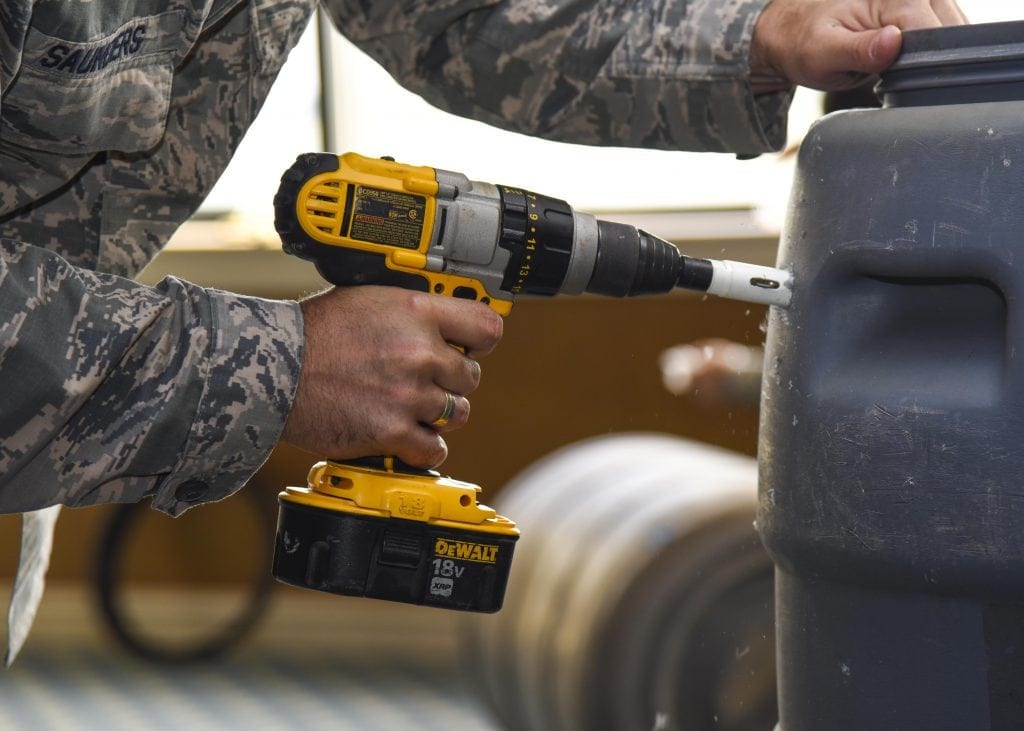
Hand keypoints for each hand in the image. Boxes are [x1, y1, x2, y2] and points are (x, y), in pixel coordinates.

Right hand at [281, 286, 502, 467]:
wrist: (273, 367)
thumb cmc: (314, 332)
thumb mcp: (370, 298)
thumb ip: (413, 311)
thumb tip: (444, 325)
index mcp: (417, 311)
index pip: (487, 327)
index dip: (479, 342)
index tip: (470, 348)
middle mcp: (419, 352)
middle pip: (470, 377)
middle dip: (449, 381)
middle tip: (419, 380)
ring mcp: (408, 394)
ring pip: (456, 413)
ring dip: (436, 414)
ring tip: (404, 405)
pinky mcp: (392, 431)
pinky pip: (434, 448)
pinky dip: (421, 446)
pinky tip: (403, 433)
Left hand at [750, 0, 967, 91]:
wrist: (790, 30)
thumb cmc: (802, 43)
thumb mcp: (822, 55)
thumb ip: (859, 52)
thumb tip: (893, 42)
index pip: (934, 33)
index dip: (926, 65)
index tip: (906, 84)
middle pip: (950, 31)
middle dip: (930, 61)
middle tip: (895, 79)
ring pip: (952, 30)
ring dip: (933, 56)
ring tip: (898, 69)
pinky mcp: (921, 4)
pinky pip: (942, 29)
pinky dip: (931, 50)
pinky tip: (909, 62)